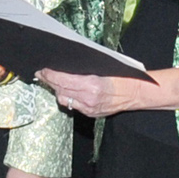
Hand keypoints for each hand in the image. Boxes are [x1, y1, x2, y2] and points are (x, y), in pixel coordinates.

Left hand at [38, 66, 178, 117]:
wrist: (136, 93)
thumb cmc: (123, 76)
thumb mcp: (103, 66)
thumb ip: (83, 67)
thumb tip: (65, 63)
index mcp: (91, 85)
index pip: (62, 79)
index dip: (50, 74)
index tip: (42, 69)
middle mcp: (88, 98)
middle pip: (60, 90)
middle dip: (50, 81)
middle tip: (42, 73)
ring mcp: (89, 108)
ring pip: (64, 99)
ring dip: (57, 90)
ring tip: (52, 80)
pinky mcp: (90, 114)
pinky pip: (73, 105)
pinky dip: (67, 97)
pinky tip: (66, 90)